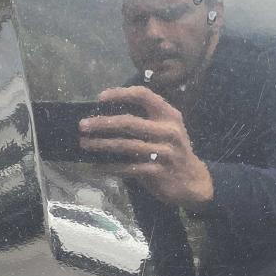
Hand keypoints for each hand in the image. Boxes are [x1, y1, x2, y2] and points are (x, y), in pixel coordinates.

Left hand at [79, 86, 213, 209]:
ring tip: (84, 144)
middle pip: (129, 122)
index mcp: (169, 115)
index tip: (99, 98)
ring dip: (101, 145)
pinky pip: (127, 168)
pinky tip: (95, 167)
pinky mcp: (157, 172)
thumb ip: (145, 121)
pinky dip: (109, 168)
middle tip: (83, 125)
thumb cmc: (172, 151)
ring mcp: (164, 152)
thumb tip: (105, 116)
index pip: (143, 96)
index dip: (120, 94)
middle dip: (102, 123)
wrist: (193, 182)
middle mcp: (168, 131)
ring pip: (125, 146)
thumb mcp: (166, 130)